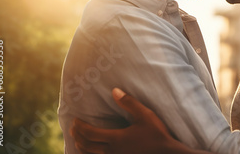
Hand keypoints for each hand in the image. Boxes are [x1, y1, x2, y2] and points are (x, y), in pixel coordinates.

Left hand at [71, 88, 194, 153]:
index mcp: (115, 139)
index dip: (81, 126)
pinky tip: (93, 152)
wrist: (165, 153)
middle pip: (87, 145)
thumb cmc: (156, 133)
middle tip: (74, 128)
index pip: (90, 133)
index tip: (76, 120)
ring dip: (82, 147)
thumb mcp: (145, 114)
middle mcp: (111, 151)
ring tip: (78, 140)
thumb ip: (129, 103)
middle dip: (78, 136)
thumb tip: (114, 91)